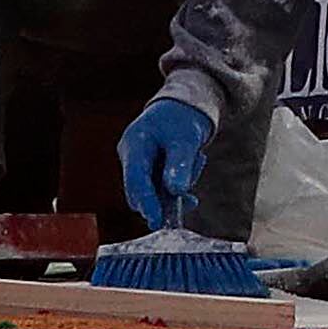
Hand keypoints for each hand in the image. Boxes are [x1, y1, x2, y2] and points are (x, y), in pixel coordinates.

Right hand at [117, 97, 214, 229]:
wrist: (183, 106)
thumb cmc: (183, 118)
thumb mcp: (187, 139)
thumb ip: (180, 164)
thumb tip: (175, 191)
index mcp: (134, 144)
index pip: (136, 180)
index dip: (146, 202)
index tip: (157, 222)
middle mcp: (131, 155)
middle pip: (141, 190)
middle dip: (164, 199)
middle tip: (190, 200)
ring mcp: (137, 163)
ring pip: (153, 190)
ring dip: (175, 188)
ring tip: (196, 157)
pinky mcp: (147, 170)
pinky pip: (159, 186)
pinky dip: (176, 184)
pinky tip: (194, 166)